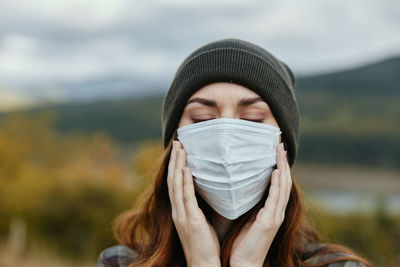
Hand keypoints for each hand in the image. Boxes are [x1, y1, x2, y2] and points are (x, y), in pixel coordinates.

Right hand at [167, 140, 220, 266]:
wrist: (204, 265)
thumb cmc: (207, 245)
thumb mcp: (205, 221)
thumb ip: (206, 205)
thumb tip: (217, 189)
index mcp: (182, 210)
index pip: (177, 183)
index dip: (177, 166)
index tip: (180, 150)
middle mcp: (179, 211)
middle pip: (173, 180)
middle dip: (175, 160)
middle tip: (178, 142)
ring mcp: (182, 215)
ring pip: (177, 185)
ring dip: (177, 165)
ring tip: (180, 148)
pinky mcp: (189, 221)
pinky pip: (185, 197)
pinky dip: (184, 182)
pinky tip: (185, 169)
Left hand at [229, 142, 291, 266]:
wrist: (243, 264)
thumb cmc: (242, 243)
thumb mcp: (245, 218)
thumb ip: (246, 203)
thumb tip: (236, 186)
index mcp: (270, 211)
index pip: (278, 184)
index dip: (279, 167)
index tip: (276, 151)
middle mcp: (276, 212)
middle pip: (283, 182)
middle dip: (283, 163)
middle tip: (281, 145)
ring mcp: (275, 217)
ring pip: (283, 187)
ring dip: (283, 168)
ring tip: (280, 151)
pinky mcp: (269, 222)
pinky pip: (275, 199)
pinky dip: (277, 184)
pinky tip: (276, 172)